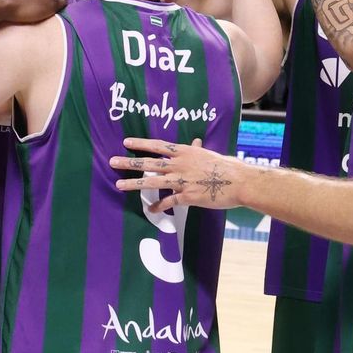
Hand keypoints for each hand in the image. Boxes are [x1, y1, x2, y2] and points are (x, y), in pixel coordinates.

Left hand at [109, 137, 248, 211]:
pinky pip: (169, 201)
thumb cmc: (228, 167)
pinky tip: (150, 210)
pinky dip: (159, 206)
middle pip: (149, 163)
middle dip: (129, 162)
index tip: (126, 142)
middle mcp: (180, 165)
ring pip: (153, 181)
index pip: (158, 146)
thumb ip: (198, 151)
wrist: (240, 182)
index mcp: (185, 152)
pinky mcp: (188, 196)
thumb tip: (195, 142)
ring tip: (119, 184)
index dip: (141, 144)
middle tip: (113, 161)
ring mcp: (183, 181)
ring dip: (134, 183)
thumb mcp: (210, 155)